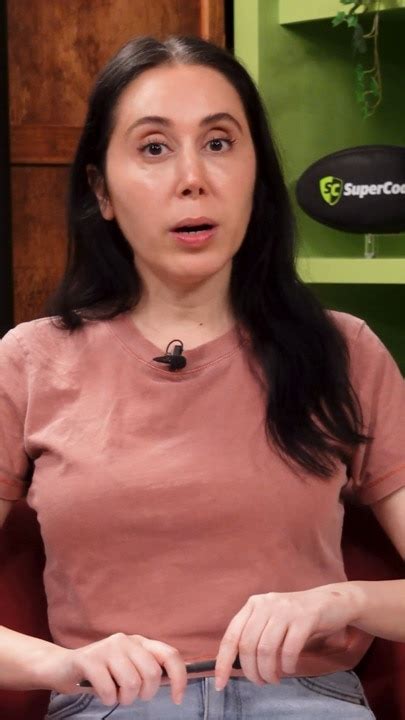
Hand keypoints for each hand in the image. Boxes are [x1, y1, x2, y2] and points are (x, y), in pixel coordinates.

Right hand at [38, 633, 186, 706]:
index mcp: (140, 642)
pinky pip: (109, 689)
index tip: (178, 699)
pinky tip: (101, 693)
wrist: (63, 667)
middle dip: (144, 693)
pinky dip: (108, 699)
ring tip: (114, 693)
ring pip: (132, 683)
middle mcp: (126, 640)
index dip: (179, 677)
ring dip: (124, 698)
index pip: (170, 655)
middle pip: (152, 673)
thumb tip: (175, 681)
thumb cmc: (101, 672)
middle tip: (129, 695)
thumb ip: (148, 669)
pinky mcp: (89, 659)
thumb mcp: (128, 667)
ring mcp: (107, 648)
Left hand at [215, 583, 361, 688]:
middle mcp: (265, 604)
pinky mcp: (304, 617)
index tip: (220, 683)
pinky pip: (289, 649)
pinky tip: (290, 668)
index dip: (223, 662)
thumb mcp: (271, 620)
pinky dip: (287, 665)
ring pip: (266, 649)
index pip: (231, 636)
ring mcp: (285, 609)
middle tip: (260, 682)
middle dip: (251, 671)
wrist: (330, 602)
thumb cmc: (296, 617)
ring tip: (273, 679)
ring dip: (268, 671)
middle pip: (248, 645)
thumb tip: (235, 664)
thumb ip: (254, 634)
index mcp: (253, 605)